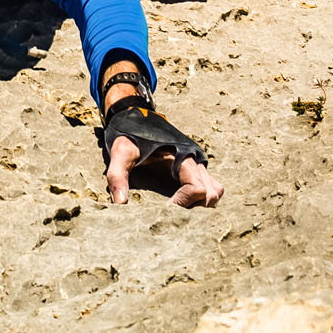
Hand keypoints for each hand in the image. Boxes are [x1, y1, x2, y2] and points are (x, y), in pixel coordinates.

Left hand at [106, 135, 223, 207]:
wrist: (135, 119)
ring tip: (177, 210)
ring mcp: (196, 164)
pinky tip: (183, 205)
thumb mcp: (121, 152)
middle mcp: (194, 159)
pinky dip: (203, 200)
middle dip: (193, 209)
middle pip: (210, 194)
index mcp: (181, 155)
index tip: (165, 210)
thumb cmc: (129, 135)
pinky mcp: (193, 168)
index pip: (197, 189)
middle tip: (171, 213)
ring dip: (201, 206)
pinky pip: (211, 186)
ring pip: (215, 191)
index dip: (183, 204)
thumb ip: (117, 175)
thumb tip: (120, 203)